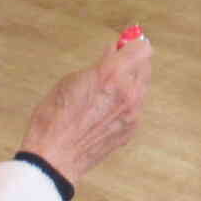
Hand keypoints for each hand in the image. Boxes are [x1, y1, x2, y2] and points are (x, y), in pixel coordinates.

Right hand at [20, 30, 153, 185]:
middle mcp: (128, 92)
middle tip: (117, 61)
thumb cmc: (55, 118)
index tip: (123, 44)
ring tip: (107, 87)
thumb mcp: (70, 81)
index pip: (141, 48)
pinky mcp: (132, 128)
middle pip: (145, 65)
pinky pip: (136, 106)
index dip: (131, 44)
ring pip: (142, 86)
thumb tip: (113, 52)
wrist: (55, 156)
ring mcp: (133, 112)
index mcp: (112, 74)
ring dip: (131, 81)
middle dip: (132, 60)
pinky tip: (106, 107)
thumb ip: (98, 65)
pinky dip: (127, 101)